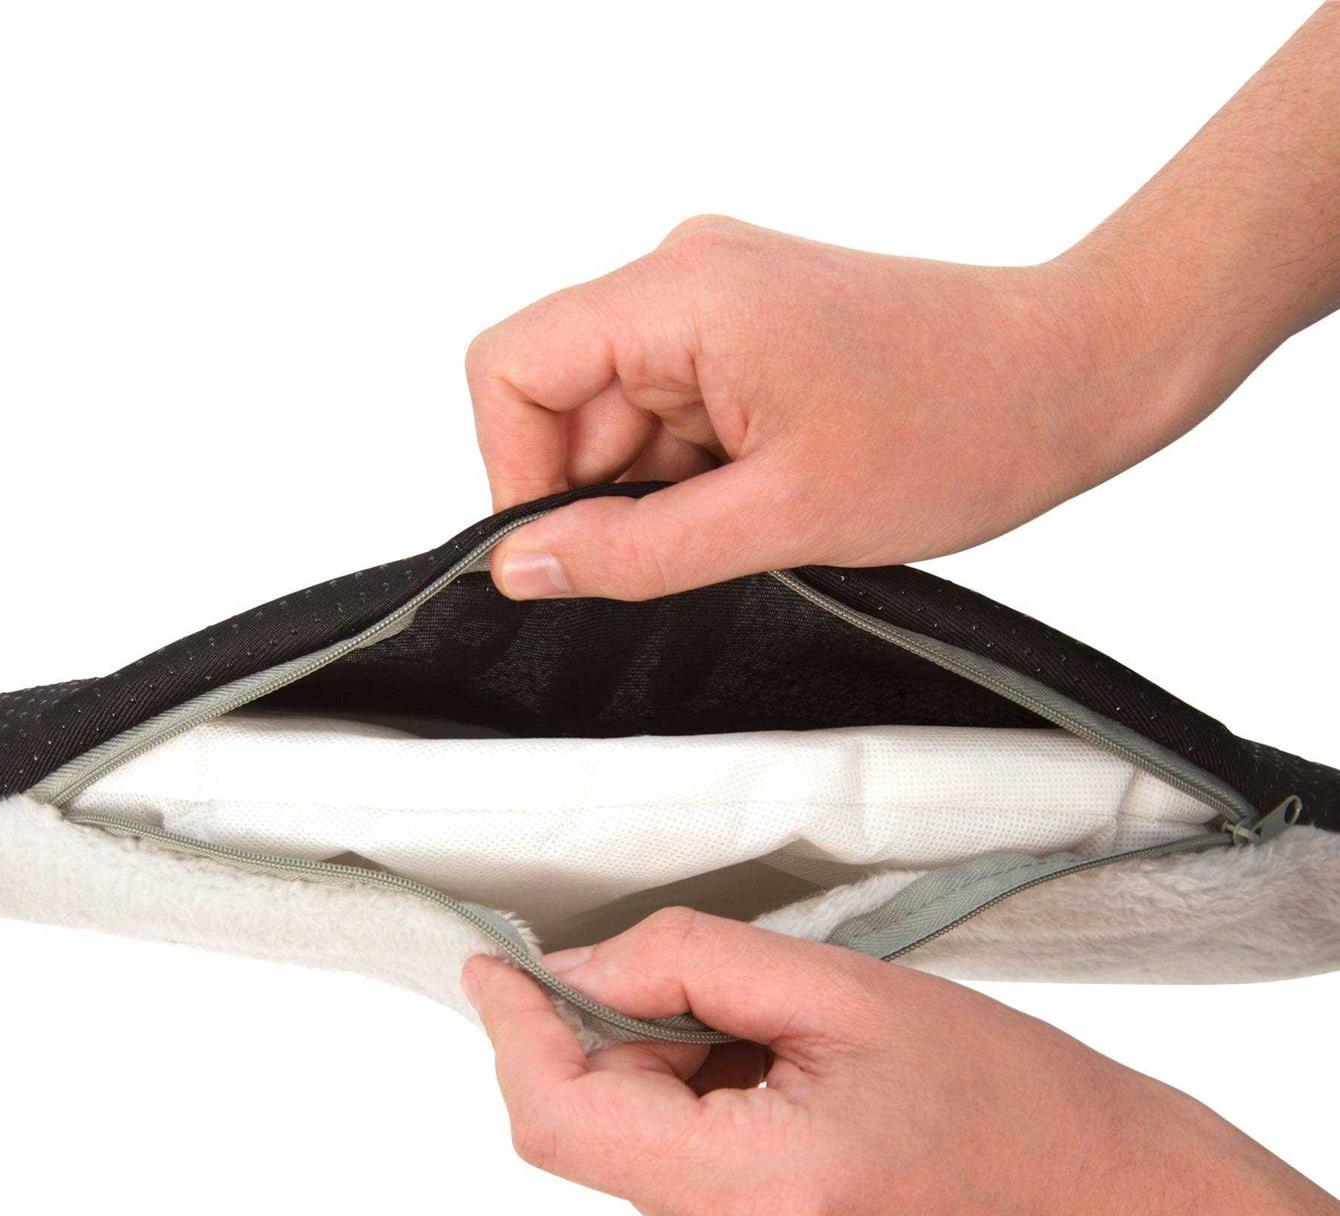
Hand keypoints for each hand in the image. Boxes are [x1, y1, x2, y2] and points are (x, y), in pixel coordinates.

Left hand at [461, 911, 1339, 1215]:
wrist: (1105, 1212)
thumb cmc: (1008, 1096)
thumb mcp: (844, 988)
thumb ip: (687, 962)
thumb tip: (576, 968)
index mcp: (764, 1196)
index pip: (564, 1122)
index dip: (515, 1034)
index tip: (496, 966)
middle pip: (600, 1130)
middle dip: (633, 1041)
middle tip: (739, 999)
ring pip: (636, 1153)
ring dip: (676, 1081)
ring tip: (797, 1063)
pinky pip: (676, 1188)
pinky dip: (702, 1123)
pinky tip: (796, 1107)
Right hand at [466, 6, 1339, 602]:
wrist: (1074, 374)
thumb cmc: (962, 424)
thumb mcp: (780, 517)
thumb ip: (634, 553)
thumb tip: (521, 567)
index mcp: (680, 295)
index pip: (511, 369)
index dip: (516, 472)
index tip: (569, 551)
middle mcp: (684, 277)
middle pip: (562, 400)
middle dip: (604, 494)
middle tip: (692, 546)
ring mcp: (715, 301)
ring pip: (615, 418)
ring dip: (658, 490)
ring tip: (755, 513)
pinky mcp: (744, 331)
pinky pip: (668, 415)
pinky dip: (693, 475)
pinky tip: (765, 493)